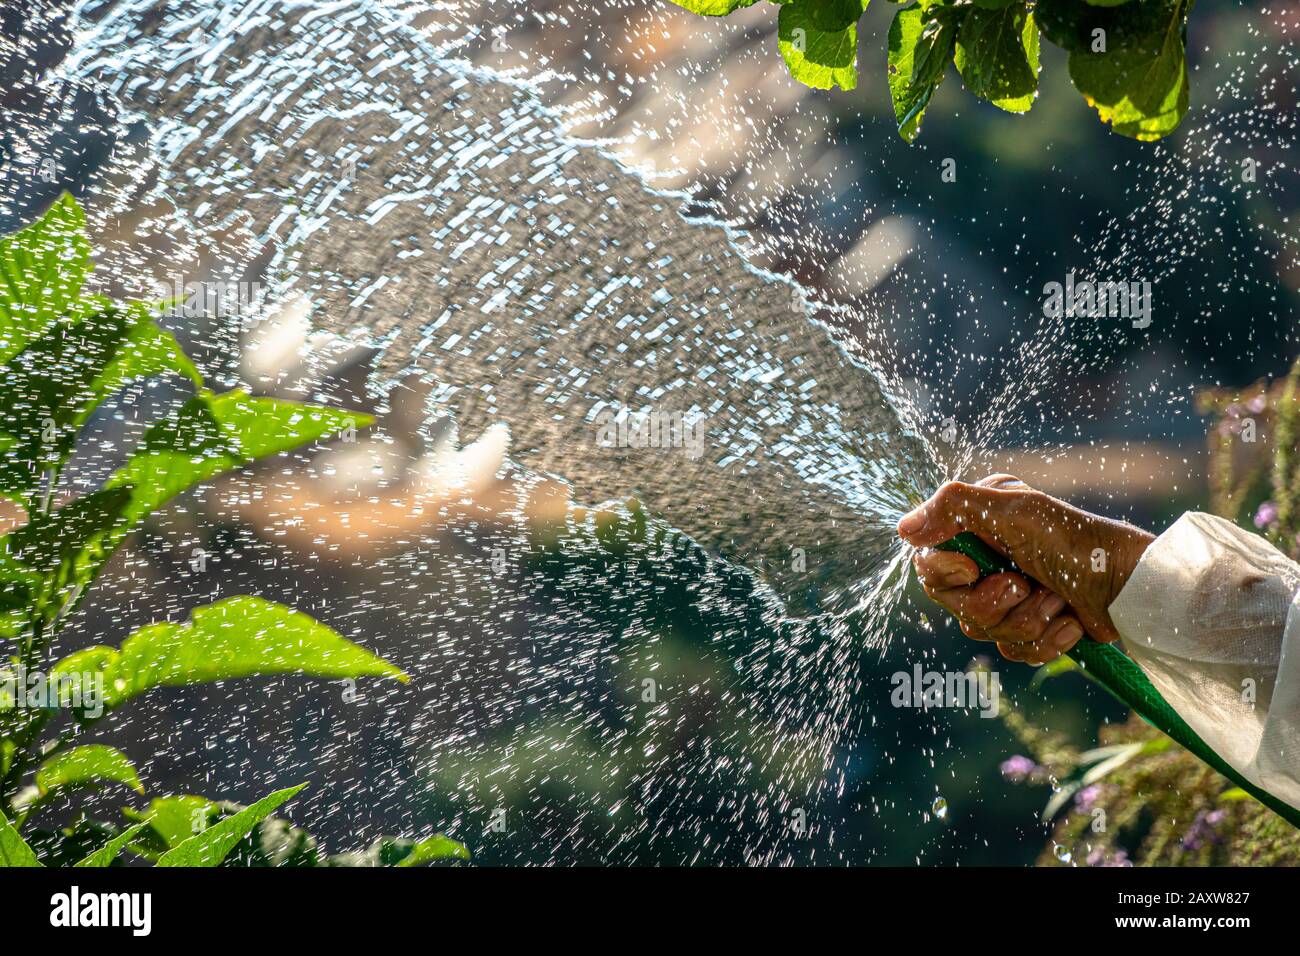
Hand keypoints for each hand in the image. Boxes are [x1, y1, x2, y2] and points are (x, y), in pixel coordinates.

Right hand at [897, 475, 1154, 664]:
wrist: (1134, 589)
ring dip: (1027, 620)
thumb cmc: (1078, 543)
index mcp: (977, 529)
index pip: (929, 565)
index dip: (947, 574)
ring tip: (1057, 600)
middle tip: (1024, 584)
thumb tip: (902, 530)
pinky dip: (1045, 640)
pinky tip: (1070, 622)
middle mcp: (989, 561)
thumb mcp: (1014, 511)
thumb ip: (954, 507)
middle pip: (955, 605)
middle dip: (995, 603)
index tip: (976, 567)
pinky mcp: (1034, 626)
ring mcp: (1011, 596)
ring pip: (985, 632)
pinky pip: (1015, 651)